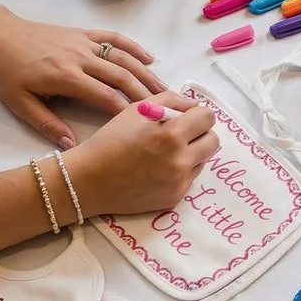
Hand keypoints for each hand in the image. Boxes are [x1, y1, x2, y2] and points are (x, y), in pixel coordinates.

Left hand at [0, 0, 166, 148]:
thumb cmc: (6, 73)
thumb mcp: (20, 104)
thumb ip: (48, 125)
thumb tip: (72, 147)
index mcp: (66, 77)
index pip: (105, 96)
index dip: (127, 111)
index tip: (147, 126)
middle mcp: (81, 57)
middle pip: (122, 76)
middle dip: (147, 94)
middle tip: (168, 111)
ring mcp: (84, 42)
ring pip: (123, 58)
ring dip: (146, 73)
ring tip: (166, 90)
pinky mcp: (83, 33)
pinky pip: (114, 38)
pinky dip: (134, 47)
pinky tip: (150, 58)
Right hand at [67, 92, 218, 217]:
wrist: (88, 180)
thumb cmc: (110, 140)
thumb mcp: (137, 110)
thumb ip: (170, 102)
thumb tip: (193, 106)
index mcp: (171, 135)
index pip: (207, 118)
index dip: (197, 114)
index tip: (187, 117)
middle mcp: (179, 161)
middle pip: (212, 140)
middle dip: (199, 133)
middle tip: (181, 133)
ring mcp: (179, 182)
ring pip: (203, 160)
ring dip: (192, 152)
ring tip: (167, 151)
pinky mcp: (174, 198)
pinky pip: (190, 178)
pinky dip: (181, 170)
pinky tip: (159, 168)